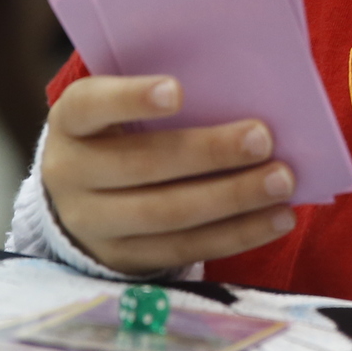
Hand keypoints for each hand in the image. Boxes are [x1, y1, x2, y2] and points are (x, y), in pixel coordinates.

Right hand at [42, 76, 297, 274]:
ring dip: (232, 198)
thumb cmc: (123, 131)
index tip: (178, 90)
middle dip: (208, 153)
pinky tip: (278, 218)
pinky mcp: (124, 260)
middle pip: (141, 165)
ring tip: (281, 181)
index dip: (130, 98)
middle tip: (262, 139)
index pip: (90, 106)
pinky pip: (186, 249)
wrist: (83, 198)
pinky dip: (237, 234)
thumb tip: (244, 91)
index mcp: (70, 123)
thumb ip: (166, 96)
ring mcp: (92, 225)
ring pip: (167, 214)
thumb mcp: (124, 108)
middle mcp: (70, 175)